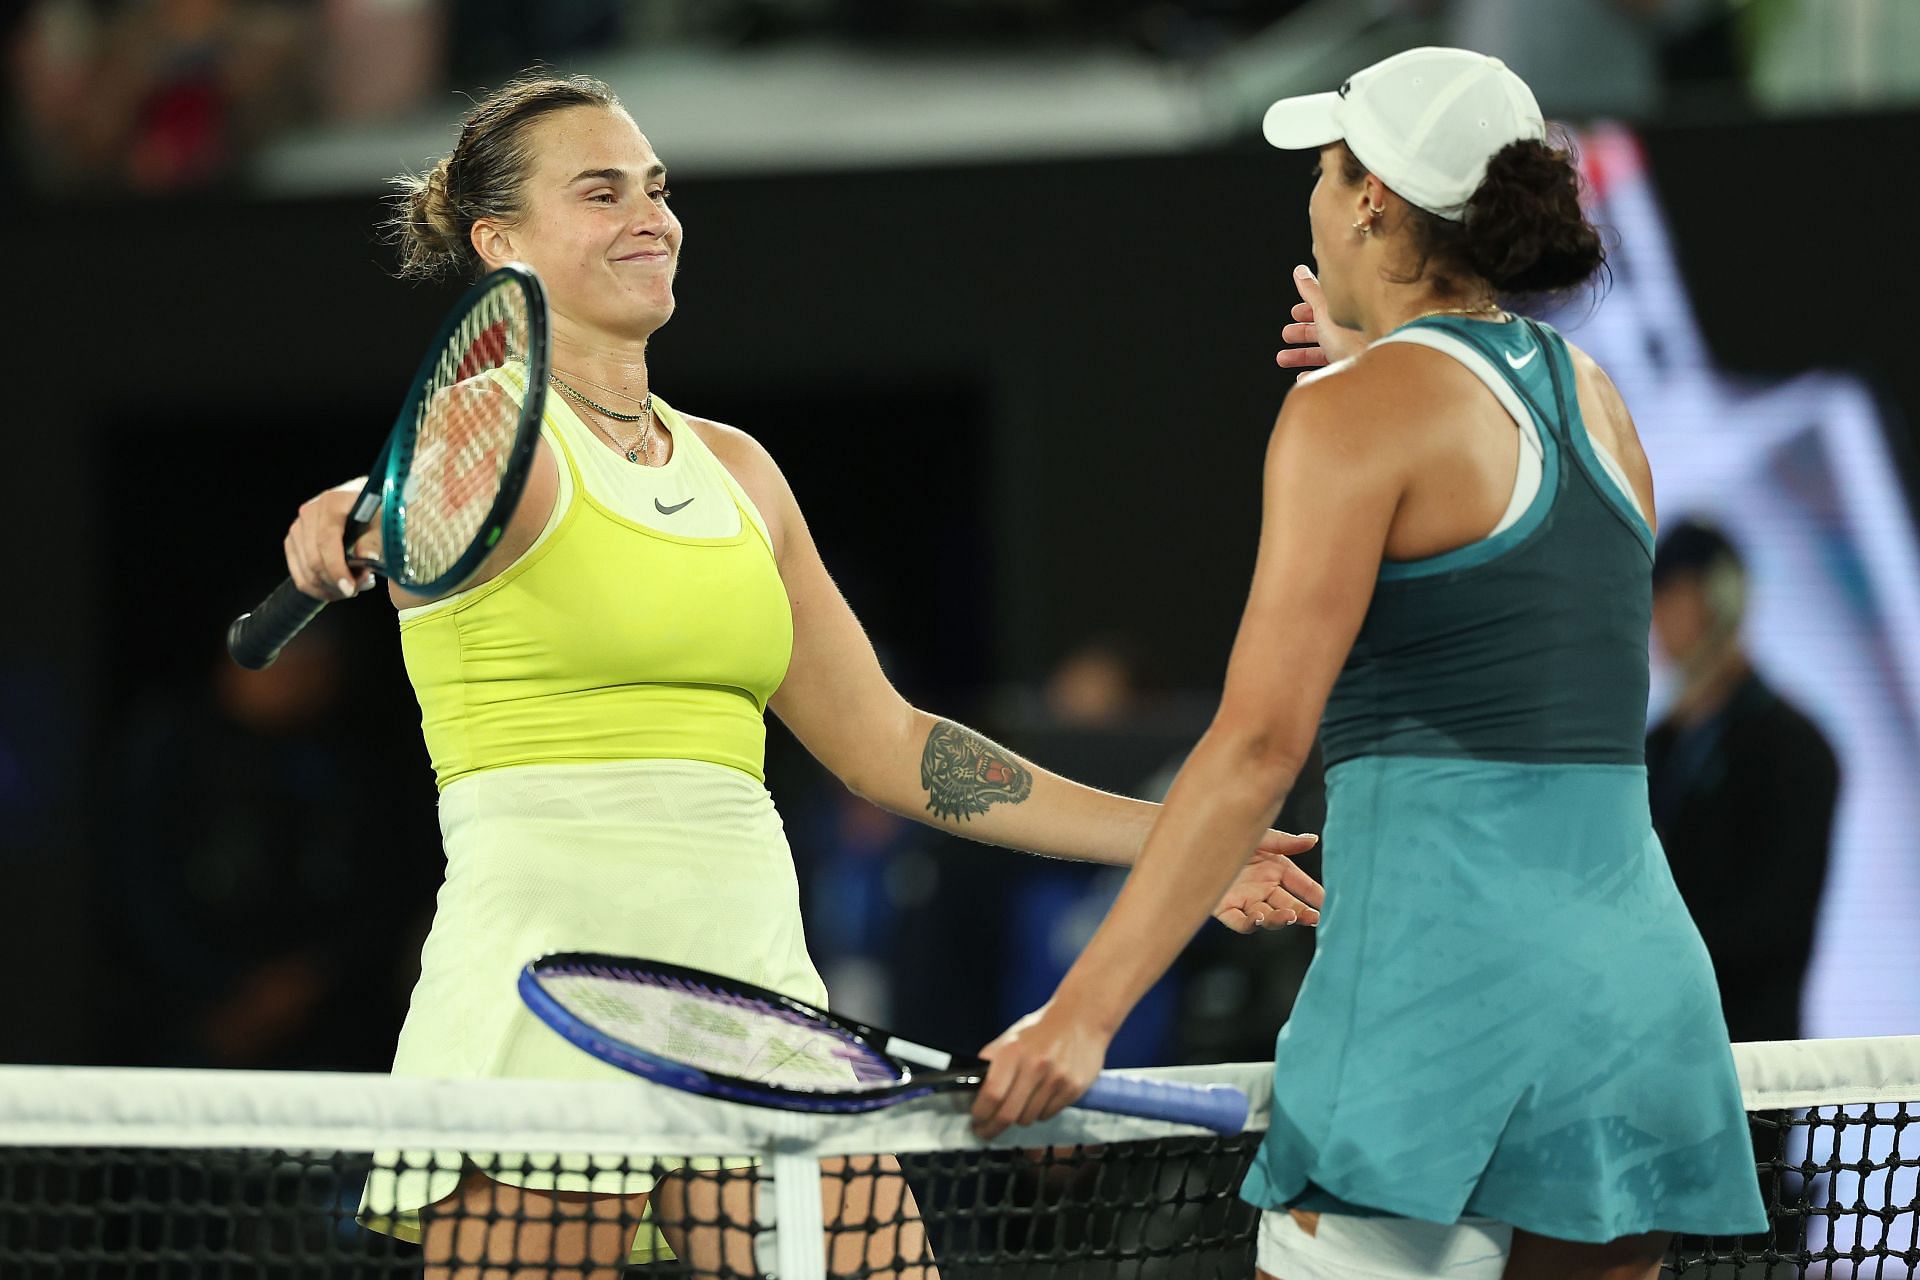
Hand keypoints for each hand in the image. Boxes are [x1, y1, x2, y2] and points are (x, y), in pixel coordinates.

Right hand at [284, 477, 380, 600]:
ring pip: (306, 573)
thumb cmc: (374, 514)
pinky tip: (338, 589)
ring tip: (353, 586)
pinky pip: (299, 577)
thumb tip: (366, 557)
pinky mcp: (292, 544)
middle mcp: (308, 513)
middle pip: (314, 560)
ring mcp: (297, 529)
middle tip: (359, 588)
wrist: (361, 506)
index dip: (336, 569)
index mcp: (331, 503)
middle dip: (336, 583)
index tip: (350, 588)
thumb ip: (374, 540)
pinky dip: (319, 590)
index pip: (326, 541)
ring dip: (330, 589)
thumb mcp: (382, 523)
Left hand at [971, 1001, 1112, 1138]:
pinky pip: (1048, 1115)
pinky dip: (1040, 1112)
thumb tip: (972, 1087)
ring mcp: (1056, 1079)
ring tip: (1020, 1105)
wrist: (1081, 1017)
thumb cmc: (1041, 1029)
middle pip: (1008, 1114)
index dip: (981, 1113)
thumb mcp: (1011, 1037)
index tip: (976, 1121)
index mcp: (1014, 1052)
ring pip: (1028, 1118)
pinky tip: (1040, 1098)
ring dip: (1019, 1117)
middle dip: (993, 1128)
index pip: (992, 1094)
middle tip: (986, 1131)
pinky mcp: (1073, 1089)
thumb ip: (992, 1061)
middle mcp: (1035, 1066)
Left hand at [1214, 830, 1322, 931]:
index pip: (1302, 886)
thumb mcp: (1260, 835)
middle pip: (1288, 906)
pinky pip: (1239, 921)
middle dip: (1302, 913)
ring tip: (1290, 915)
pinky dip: (1250, 922)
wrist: (1195, 835)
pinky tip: (1258, 917)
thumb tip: (1313, 840)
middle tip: (1313, 917)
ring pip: (1267, 916)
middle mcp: (1263, 887)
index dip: (1315, 896)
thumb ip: (1286, 842)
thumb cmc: (1227, 831)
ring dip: (1279, 919)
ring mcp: (1245, 899)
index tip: (1327, 903)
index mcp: (1275, 869)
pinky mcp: (1225, 907)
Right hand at [1276, 265, 1365, 379]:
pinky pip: (1329, 374)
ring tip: (1283, 358)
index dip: (1307, 310)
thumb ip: (1311, 291)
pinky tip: (1303, 377)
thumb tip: (1300, 271)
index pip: (1324, 309)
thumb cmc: (1353, 337)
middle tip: (1287, 334)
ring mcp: (1350, 353)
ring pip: (1322, 353)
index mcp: (1343, 316)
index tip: (1295, 313)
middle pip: (1323, 330)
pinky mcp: (1350, 373)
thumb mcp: (1326, 310)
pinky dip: (1313, 374)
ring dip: (1301, 355)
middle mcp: (1349, 333)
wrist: (1377, 366)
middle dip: (1302, 332)